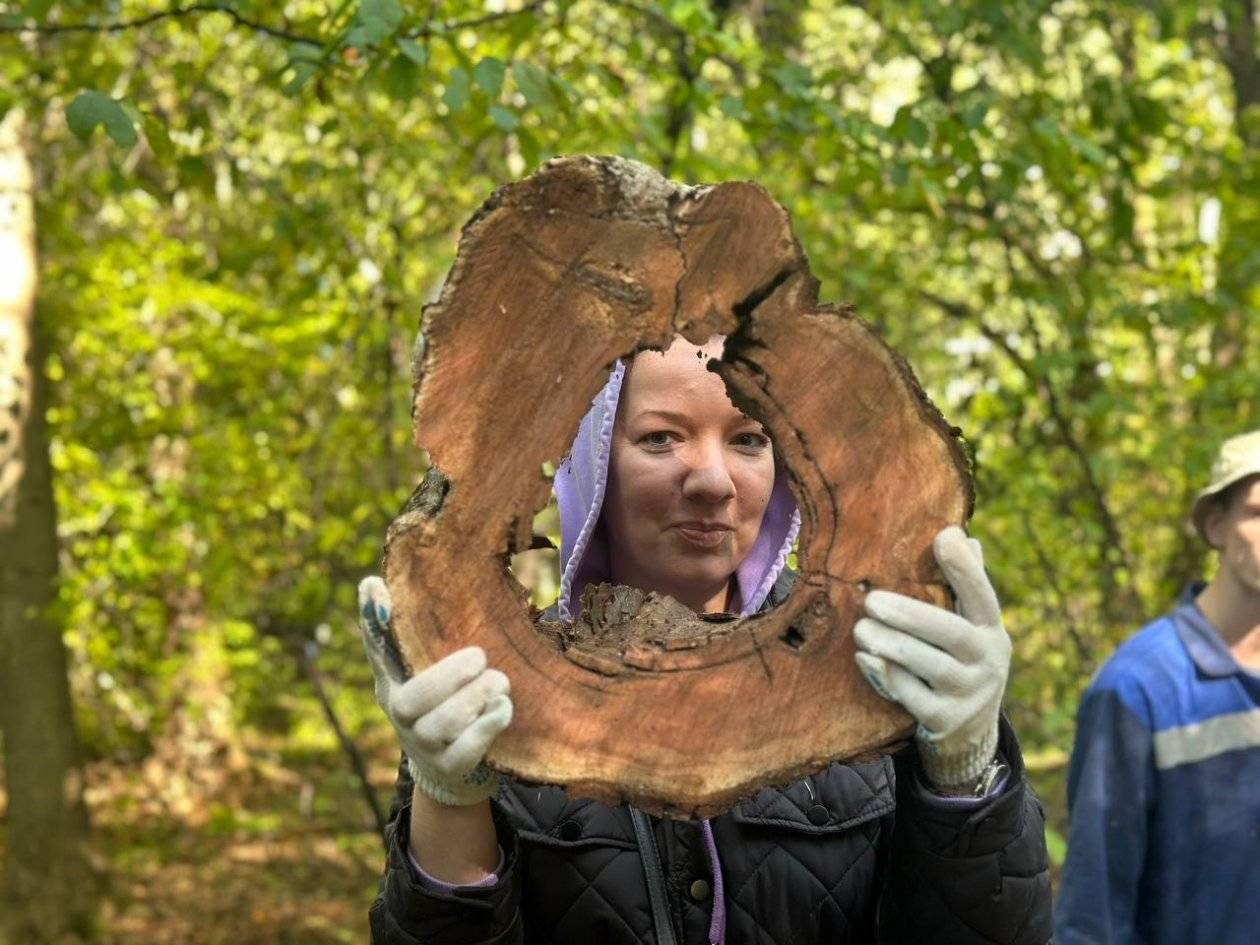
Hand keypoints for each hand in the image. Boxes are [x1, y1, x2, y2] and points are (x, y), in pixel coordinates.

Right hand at [359, 576, 513, 805]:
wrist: (446, 769)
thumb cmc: (439, 705)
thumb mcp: (425, 670)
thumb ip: (417, 634)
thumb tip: (382, 580)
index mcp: (392, 682)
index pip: (377, 649)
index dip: (372, 620)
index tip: (374, 585)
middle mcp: (401, 714)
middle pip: (410, 700)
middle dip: (448, 676)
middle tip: (480, 657)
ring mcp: (423, 745)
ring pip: (441, 724)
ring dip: (475, 698)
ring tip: (499, 681)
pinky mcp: (450, 767)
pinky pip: (465, 751)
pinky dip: (487, 727)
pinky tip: (503, 707)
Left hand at [853, 526, 1009, 789]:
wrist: (971, 734)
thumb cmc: (961, 663)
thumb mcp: (972, 629)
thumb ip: (964, 587)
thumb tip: (957, 533)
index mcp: (992, 631)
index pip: (983, 595)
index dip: (966, 567)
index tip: (944, 536)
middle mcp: (987, 662)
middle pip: (950, 633)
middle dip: (910, 615)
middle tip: (871, 601)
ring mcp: (968, 694)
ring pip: (928, 666)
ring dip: (891, 645)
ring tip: (861, 629)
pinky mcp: (945, 720)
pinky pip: (911, 696)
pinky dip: (886, 675)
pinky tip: (865, 658)